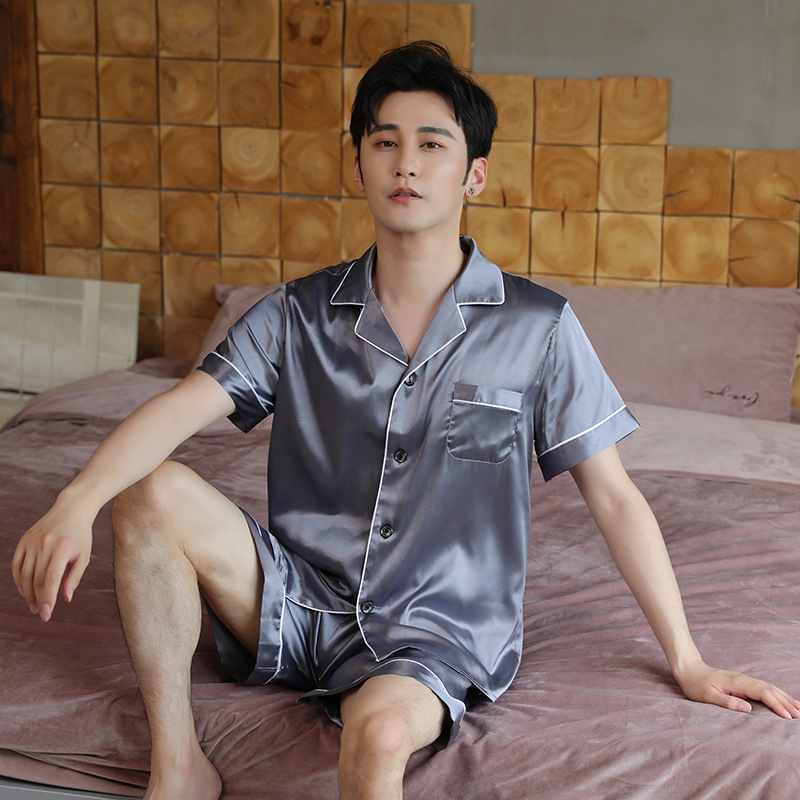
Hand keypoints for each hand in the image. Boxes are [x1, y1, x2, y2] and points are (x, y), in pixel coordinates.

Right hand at [11, 497, 92, 622]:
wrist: (71, 510)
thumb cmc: (81, 536)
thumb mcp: (84, 556)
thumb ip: (74, 578)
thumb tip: (65, 599)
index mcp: (63, 548)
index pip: (51, 578)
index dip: (48, 598)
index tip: (46, 614)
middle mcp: (45, 544)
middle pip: (36, 578)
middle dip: (38, 599)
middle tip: (41, 613)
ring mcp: (32, 541)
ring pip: (25, 574)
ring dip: (27, 593)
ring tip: (33, 605)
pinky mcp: (24, 540)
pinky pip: (16, 564)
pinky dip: (18, 579)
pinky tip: (23, 591)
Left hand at [676, 660, 799, 719]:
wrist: (688, 669)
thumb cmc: (695, 684)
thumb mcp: (707, 695)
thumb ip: (726, 702)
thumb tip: (747, 709)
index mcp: (737, 682)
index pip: (762, 693)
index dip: (776, 705)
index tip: (788, 717)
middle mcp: (743, 679)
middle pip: (770, 690)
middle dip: (786, 702)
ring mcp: (744, 680)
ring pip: (769, 687)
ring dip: (784, 698)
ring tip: (798, 709)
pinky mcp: (742, 682)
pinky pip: (764, 688)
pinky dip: (776, 694)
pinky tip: (782, 699)